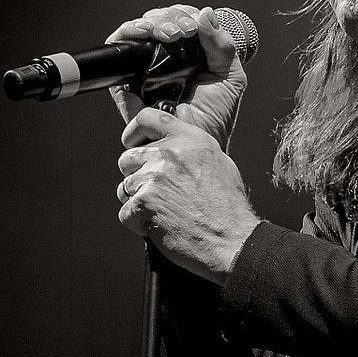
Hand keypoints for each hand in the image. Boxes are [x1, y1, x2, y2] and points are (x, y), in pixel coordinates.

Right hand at [105, 4, 247, 148]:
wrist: (193, 144)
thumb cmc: (213, 118)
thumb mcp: (230, 77)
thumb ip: (223, 46)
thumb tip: (206, 13)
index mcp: (191, 53)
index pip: (183, 19)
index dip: (187, 16)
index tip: (194, 29)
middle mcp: (166, 56)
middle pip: (161, 19)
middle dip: (172, 18)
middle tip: (183, 31)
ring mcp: (145, 65)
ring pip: (141, 28)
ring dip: (155, 22)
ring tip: (169, 33)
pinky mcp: (125, 77)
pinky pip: (119, 46)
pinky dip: (129, 33)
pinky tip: (145, 33)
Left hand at [118, 106, 260, 280]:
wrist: (232, 242)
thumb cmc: (228, 209)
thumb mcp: (219, 161)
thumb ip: (193, 140)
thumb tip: (183, 114)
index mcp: (190, 140)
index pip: (147, 118)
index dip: (134, 132)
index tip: (132, 143)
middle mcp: (170, 154)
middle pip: (128, 158)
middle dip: (138, 176)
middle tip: (159, 193)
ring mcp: (154, 177)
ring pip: (125, 187)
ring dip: (138, 201)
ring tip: (164, 212)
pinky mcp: (144, 203)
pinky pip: (125, 212)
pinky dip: (138, 223)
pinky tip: (160, 226)